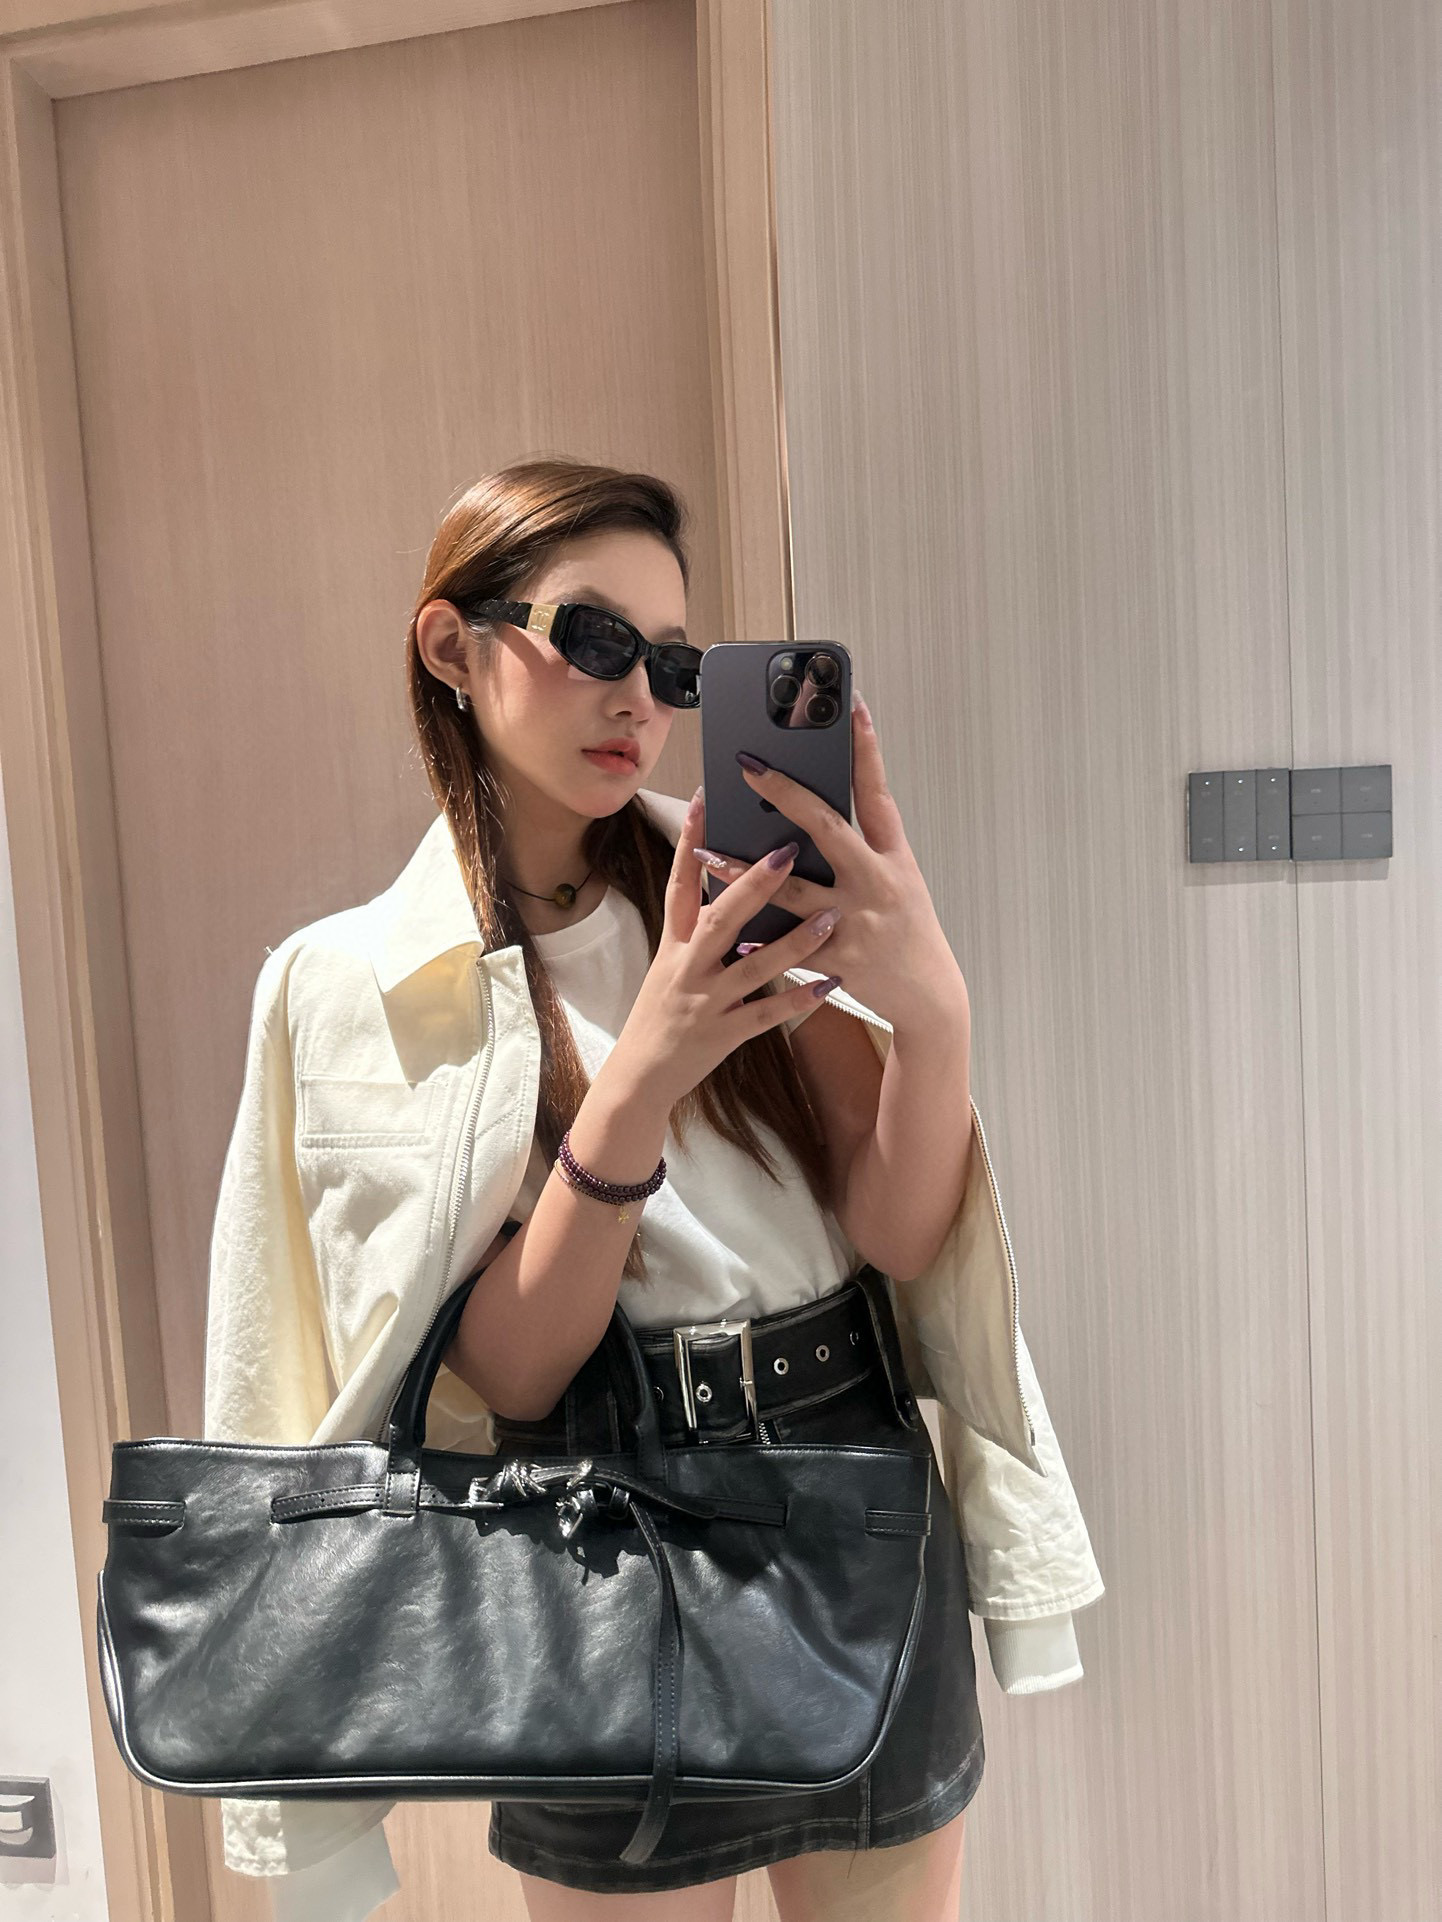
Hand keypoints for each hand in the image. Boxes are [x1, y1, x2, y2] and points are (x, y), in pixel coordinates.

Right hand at [608, 786, 857, 1112]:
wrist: (640, 1076)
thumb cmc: (661, 1013)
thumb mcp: (670, 963)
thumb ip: (700, 928)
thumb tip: (732, 885)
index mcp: (674, 944)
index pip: (680, 884)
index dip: (691, 840)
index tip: (706, 797)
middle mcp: (687, 968)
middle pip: (721, 919)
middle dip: (754, 885)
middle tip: (788, 850)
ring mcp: (706, 1002)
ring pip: (754, 967)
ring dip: (795, 942)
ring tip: (832, 917)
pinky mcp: (724, 1035)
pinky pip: (767, 1016)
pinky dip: (798, 1000)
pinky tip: (830, 985)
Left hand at [693, 693, 965, 1028]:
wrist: (929, 997)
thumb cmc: (907, 930)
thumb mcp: (899, 881)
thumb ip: (861, 851)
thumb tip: (810, 817)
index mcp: (894, 857)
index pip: (877, 793)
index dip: (865, 748)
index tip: (850, 704)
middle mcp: (878, 882)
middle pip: (828, 828)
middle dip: (785, 794)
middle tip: (747, 765)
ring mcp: (858, 921)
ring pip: (792, 891)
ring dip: (744, 871)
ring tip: (705, 851)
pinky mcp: (840, 959)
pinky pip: (788, 946)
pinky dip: (756, 939)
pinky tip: (726, 932)